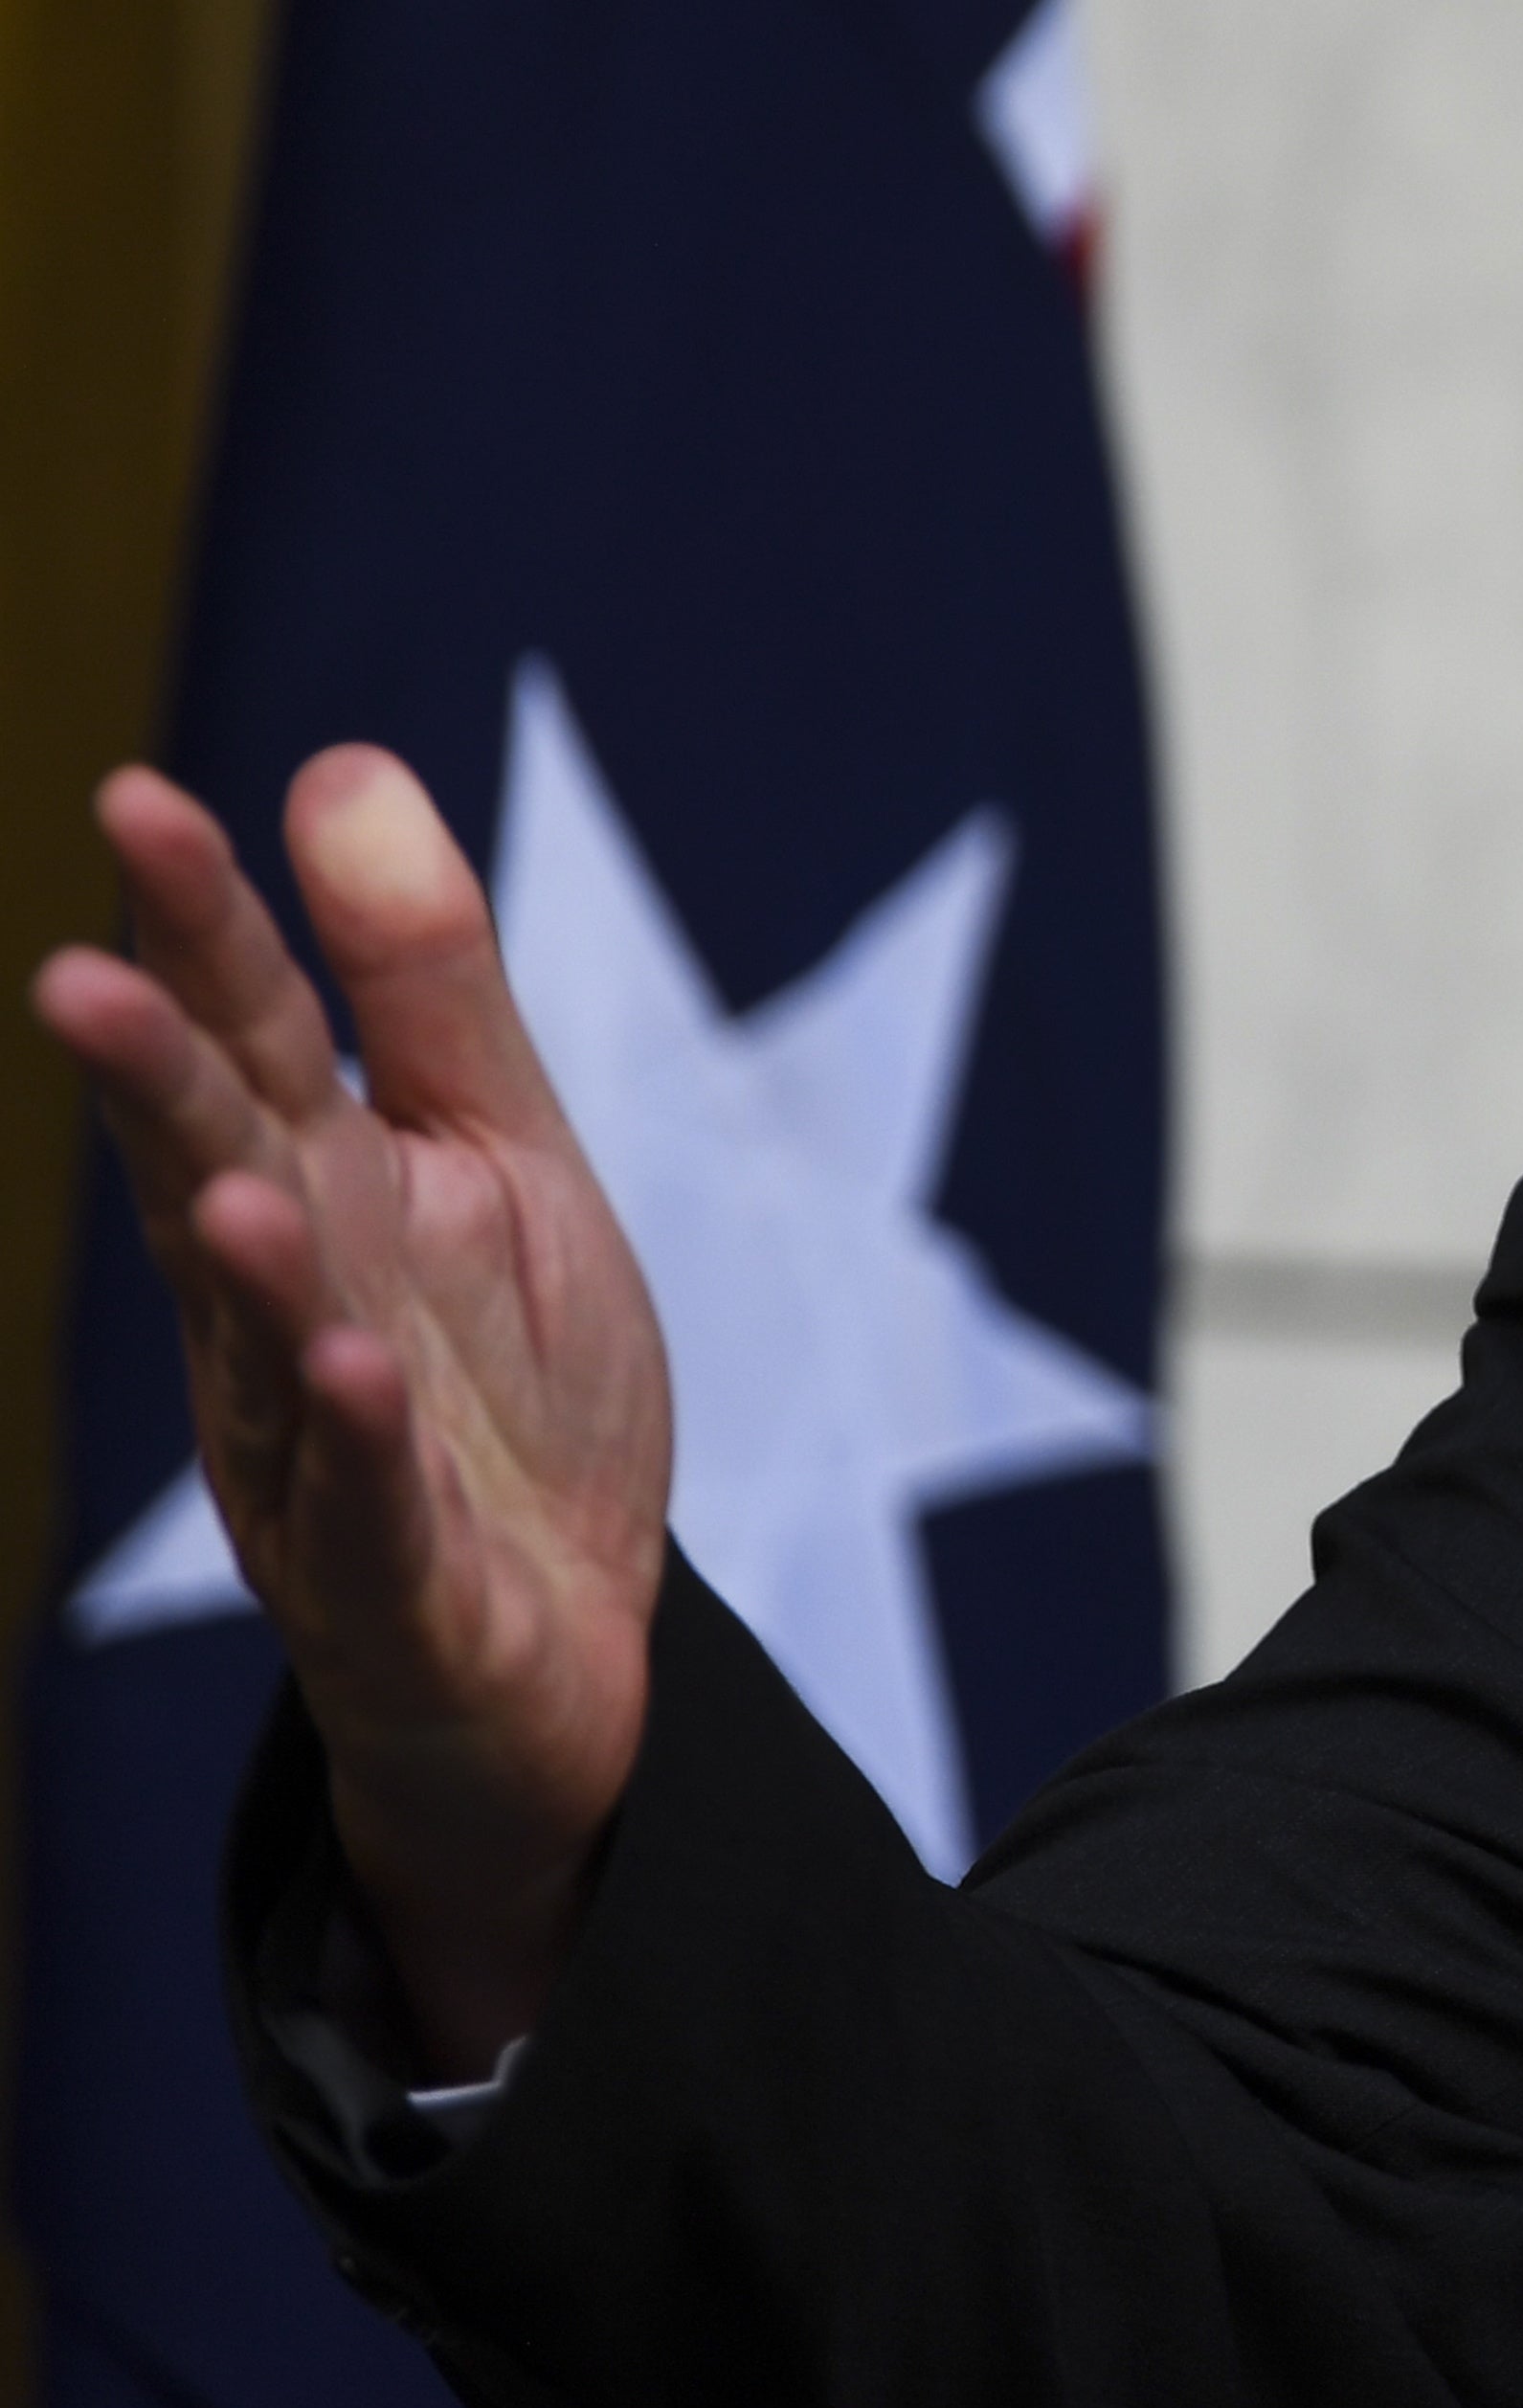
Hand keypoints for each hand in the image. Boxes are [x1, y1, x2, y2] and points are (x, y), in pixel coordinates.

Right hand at [32, 752, 672, 2076]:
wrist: (557, 1642)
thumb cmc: (503, 1383)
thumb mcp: (500, 1153)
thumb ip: (426, 983)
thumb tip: (340, 764)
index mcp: (317, 1193)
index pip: (246, 1041)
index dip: (197, 925)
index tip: (138, 797)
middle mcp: (282, 1313)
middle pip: (211, 1179)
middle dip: (154, 1088)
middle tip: (81, 979)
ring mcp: (321, 1452)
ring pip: (269, 1350)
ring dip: (247, 1272)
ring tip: (230, 1183)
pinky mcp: (394, 1578)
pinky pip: (369, 1508)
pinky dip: (359, 1444)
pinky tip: (353, 1370)